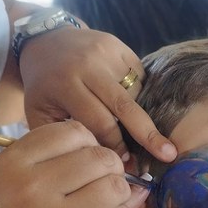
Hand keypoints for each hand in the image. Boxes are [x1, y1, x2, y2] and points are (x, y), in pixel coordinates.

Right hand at [0, 120, 147, 207]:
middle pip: (98, 158)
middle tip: (106, 176)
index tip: (87, 154)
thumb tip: (87, 146)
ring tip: (110, 197)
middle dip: (111, 165)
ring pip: (113, 187)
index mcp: (12, 162)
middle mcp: (33, 186)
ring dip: (120, 191)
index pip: (72, 132)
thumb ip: (37, 161)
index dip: (89, 141)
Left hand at [19, 26, 176, 160]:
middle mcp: (88, 65)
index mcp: (65, 85)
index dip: (115, 146)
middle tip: (168, 155)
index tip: (125, 164)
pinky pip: (140, 77)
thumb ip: (63, 139)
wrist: (46, 41)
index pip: (100, 122)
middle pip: (125, 106)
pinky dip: (140, 95)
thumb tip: (100, 167)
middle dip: (147, 134)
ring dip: (140, 116)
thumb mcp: (39, 113)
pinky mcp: (120, 46)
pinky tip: (130, 105)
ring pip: (135, 93)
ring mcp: (107, 53)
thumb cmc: (44, 87)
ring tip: (141, 131)